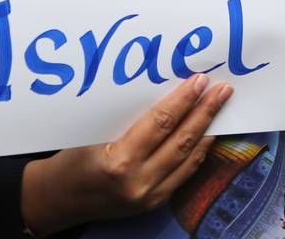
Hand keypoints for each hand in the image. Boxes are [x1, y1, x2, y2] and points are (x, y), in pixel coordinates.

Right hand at [20, 74, 232, 234]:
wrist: (61, 199)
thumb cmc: (72, 158)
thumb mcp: (94, 131)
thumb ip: (130, 118)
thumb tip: (166, 89)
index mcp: (119, 161)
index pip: (161, 123)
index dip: (183, 100)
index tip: (200, 80)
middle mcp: (139, 182)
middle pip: (182, 140)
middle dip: (205, 111)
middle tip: (223, 89)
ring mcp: (149, 196)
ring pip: (189, 158)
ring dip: (208, 130)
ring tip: (222, 107)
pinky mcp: (155, 203)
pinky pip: (184, 173)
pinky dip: (198, 151)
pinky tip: (207, 133)